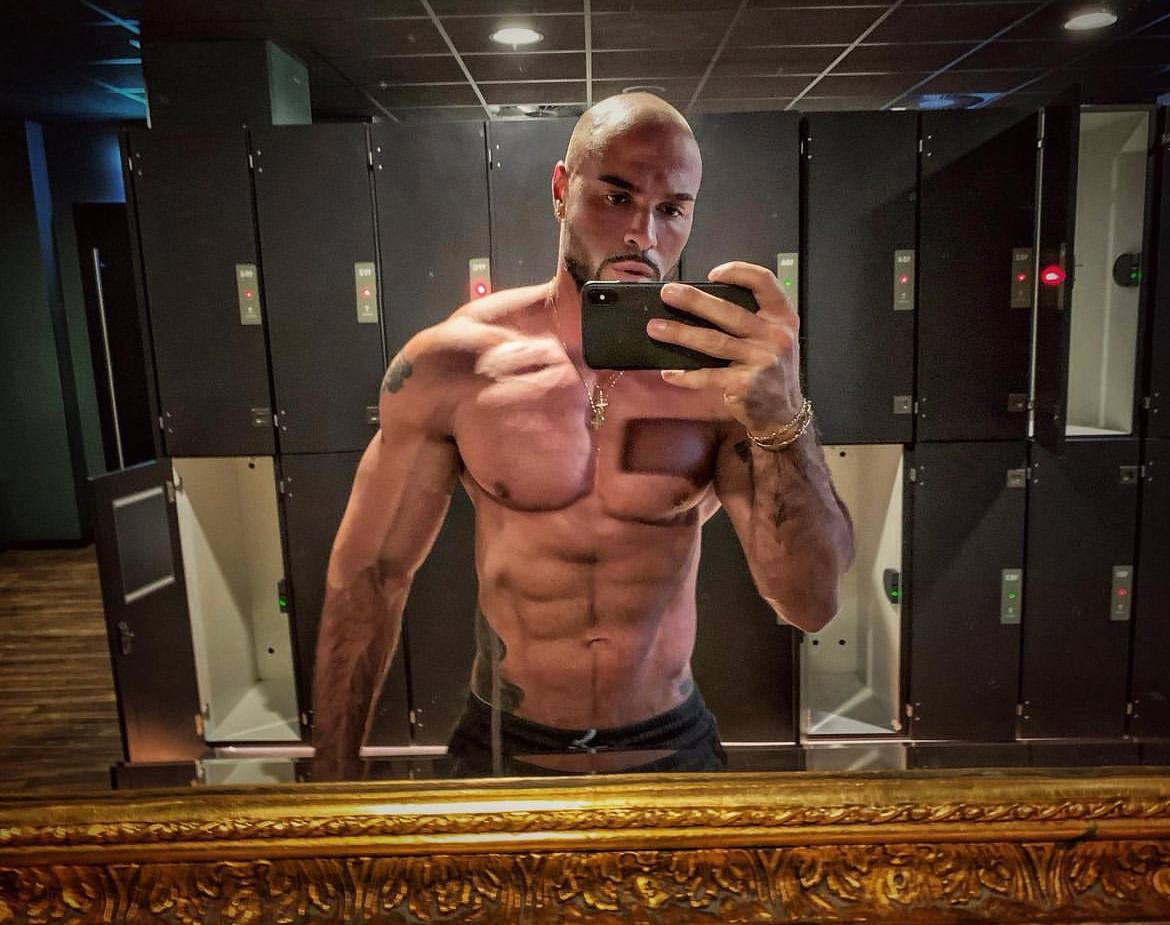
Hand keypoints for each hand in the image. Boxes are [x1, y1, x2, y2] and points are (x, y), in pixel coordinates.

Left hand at [647, 262, 803, 431]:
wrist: (783, 413)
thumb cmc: (771, 369)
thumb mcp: (775, 338)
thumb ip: (752, 319)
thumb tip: (700, 303)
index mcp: (782, 317)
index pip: (764, 282)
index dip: (738, 272)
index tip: (712, 274)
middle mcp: (774, 336)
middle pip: (729, 311)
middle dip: (693, 300)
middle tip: (667, 293)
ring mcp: (760, 360)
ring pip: (713, 341)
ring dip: (680, 333)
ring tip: (655, 328)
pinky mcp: (744, 384)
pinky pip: (707, 376)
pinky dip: (686, 375)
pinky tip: (668, 372)